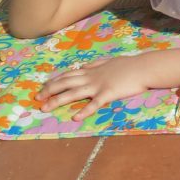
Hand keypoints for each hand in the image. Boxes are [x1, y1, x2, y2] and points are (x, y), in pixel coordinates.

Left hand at [37, 56, 152, 121]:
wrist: (143, 67)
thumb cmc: (128, 65)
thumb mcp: (108, 61)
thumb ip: (94, 65)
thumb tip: (83, 67)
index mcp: (91, 70)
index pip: (67, 75)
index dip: (53, 82)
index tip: (43, 88)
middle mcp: (91, 77)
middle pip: (65, 83)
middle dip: (49, 91)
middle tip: (37, 99)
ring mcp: (98, 86)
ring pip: (73, 93)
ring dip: (58, 101)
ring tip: (45, 108)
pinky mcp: (108, 94)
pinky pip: (94, 104)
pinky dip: (84, 111)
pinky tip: (75, 118)